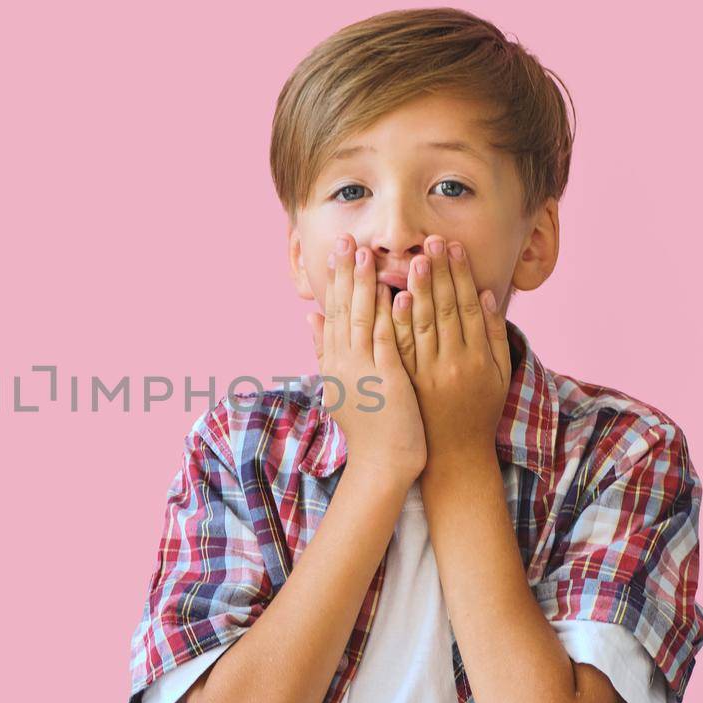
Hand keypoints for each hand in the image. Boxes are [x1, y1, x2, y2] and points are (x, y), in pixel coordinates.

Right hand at [308, 234, 426, 483]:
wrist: (382, 463)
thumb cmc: (369, 426)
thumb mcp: (340, 384)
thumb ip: (323, 348)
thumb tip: (310, 316)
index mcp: (333, 361)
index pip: (333, 311)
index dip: (336, 278)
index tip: (339, 249)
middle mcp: (343, 362)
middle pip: (343, 309)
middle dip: (345, 272)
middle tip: (347, 238)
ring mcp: (363, 370)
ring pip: (362, 318)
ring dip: (364, 284)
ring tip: (366, 253)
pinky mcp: (386, 379)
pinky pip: (386, 339)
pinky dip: (389, 314)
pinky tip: (393, 290)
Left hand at [397, 236, 511, 479]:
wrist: (453, 455)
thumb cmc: (478, 410)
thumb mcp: (498, 375)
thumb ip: (494, 335)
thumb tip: (488, 294)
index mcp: (477, 359)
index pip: (468, 307)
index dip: (460, 276)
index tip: (453, 248)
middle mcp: (452, 364)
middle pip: (444, 310)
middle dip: (438, 274)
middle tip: (430, 242)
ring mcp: (426, 374)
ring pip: (421, 325)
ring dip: (417, 290)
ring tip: (411, 259)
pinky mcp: (406, 383)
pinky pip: (399, 348)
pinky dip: (396, 322)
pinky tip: (392, 298)